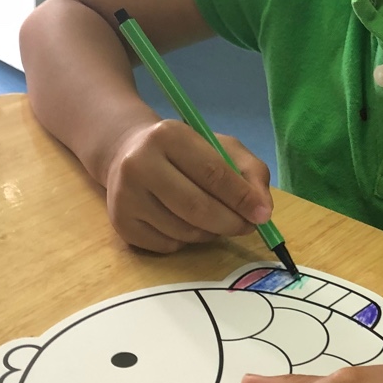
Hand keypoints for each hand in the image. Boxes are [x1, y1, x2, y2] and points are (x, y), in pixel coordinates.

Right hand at [104, 119, 272, 252]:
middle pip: (196, 207)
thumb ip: (250, 173)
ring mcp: (125, 196)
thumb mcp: (221, 148)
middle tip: (247, 227)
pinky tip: (186, 223)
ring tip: (215, 220)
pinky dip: (187, 242)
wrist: (127, 154)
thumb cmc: (185, 153)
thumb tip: (262, 212)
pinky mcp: (121, 223)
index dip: (241, 198)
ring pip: (184, 231)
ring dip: (210, 233)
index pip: (212, 173)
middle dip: (230, 222)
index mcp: (168, 136)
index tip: (262, 215)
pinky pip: (168, 245)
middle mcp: (139, 164)